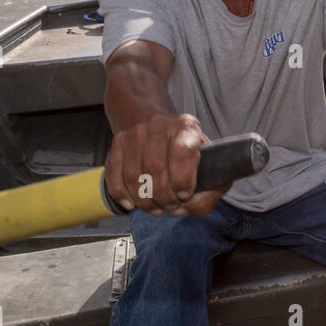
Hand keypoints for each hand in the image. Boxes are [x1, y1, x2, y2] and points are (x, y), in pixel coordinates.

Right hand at [104, 113, 223, 215]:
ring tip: (155, 208)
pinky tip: (132, 204)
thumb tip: (198, 206)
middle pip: (155, 169)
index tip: (185, 195)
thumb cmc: (182, 144)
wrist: (150, 118)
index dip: (183, 180)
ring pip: (133, 177)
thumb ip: (211, 182)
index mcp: (185, 127)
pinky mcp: (117, 144)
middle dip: (164, 197)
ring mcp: (135, 134)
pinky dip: (122, 196)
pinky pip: (114, 177)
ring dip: (144, 201)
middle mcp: (158, 126)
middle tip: (170, 206)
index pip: (183, 153)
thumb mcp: (205, 154)